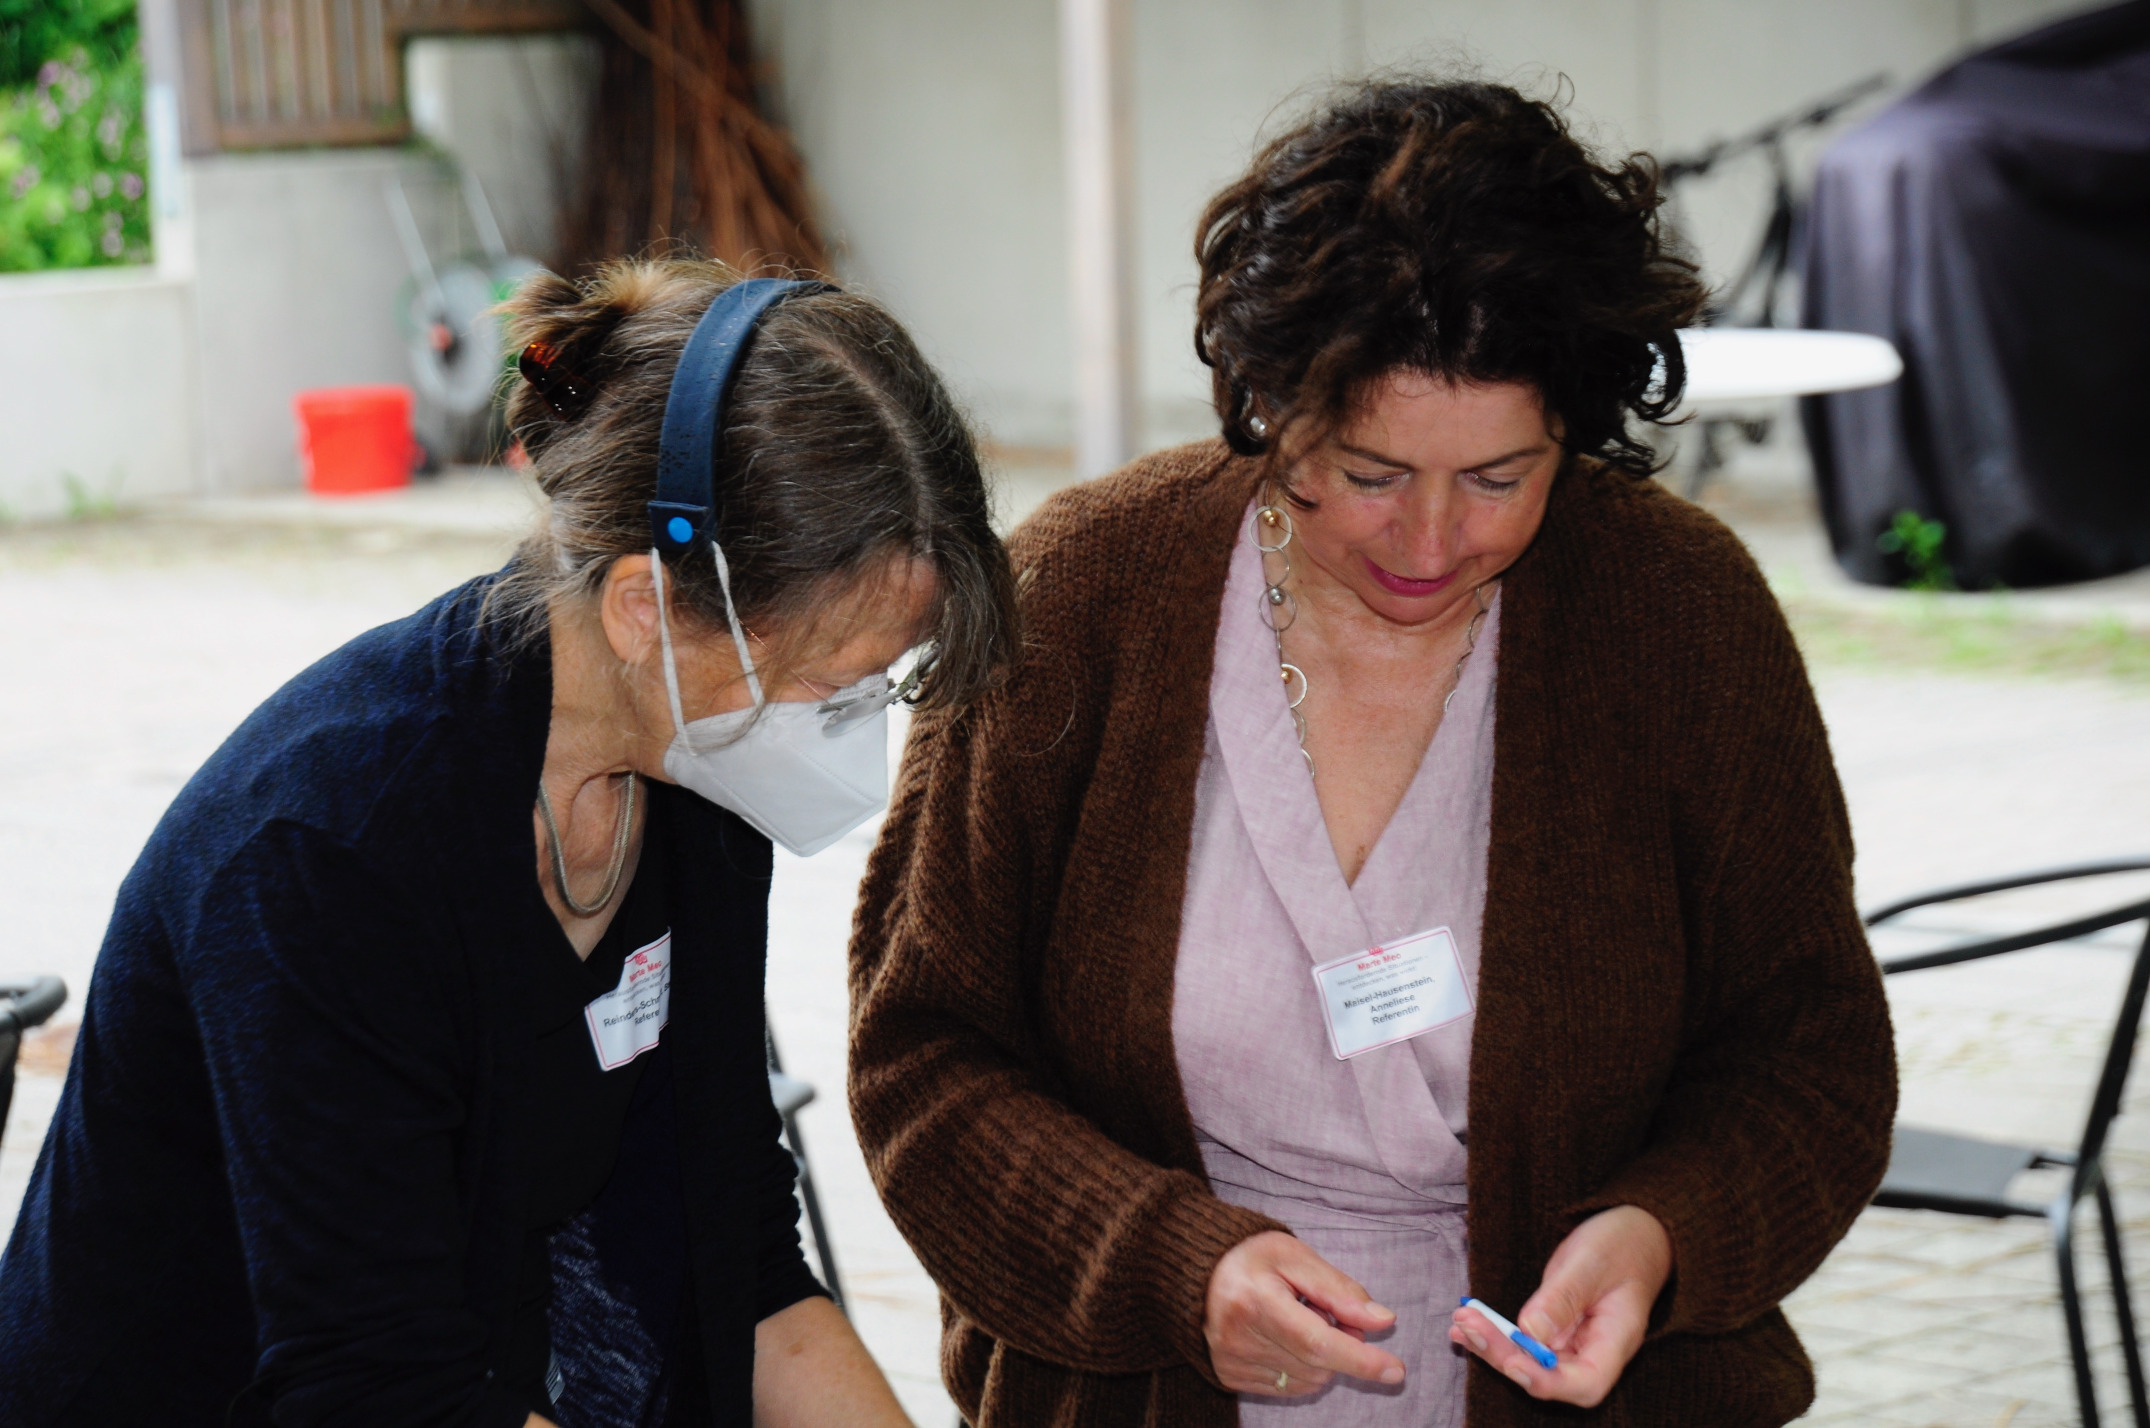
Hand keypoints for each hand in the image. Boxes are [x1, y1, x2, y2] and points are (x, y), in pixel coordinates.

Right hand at [1205, 1231, 1405, 1395]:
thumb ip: (1339, 1290)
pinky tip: (1285, 1337)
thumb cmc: (1251, 1257)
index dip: (1361, 1360)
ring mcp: (1231, 1362)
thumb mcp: (1296, 1257)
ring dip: (1321, 1357)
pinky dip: (1301, 1367)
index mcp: (1255, 1301)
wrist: (1197, 1271)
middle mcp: (1238, 1338)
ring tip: (1301, 1319)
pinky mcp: (1229, 1376)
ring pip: (1307, 1381)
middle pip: (1318, 1364)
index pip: (1318, 1343)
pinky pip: (1288, 1388)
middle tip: (1329, 1311)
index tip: (1396, 1369)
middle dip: (1341, 1345)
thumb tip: (1383, 1321)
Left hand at [1448, 1204, 1671, 1407]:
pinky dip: (1495, 1335)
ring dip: (1493, 1346)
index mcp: (1616, 1341)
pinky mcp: (1556, 1330)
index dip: (1547, 1381)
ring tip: (1460, 1323)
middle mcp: (1594, 1351)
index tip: (1512, 1362)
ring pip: (1531, 1362)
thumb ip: (1562, 1299)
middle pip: (1549, 1376)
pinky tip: (1464, 1325)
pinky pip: (1524, 1342)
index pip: (1586, 1383)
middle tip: (1468, 1326)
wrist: (1635, 1233)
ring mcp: (1574, 1343)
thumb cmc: (1621, 1245)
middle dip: (1505, 1357)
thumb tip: (1529, 1333)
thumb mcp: (1590, 1263)